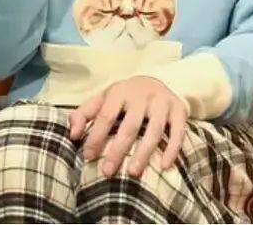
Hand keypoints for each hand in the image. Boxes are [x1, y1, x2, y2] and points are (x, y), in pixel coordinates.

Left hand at [68, 76, 187, 178]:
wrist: (156, 80)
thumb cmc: (123, 97)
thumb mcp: (103, 99)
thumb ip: (84, 114)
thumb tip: (72, 134)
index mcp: (119, 91)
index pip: (105, 116)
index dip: (96, 137)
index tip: (88, 157)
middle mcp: (142, 95)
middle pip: (129, 126)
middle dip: (118, 150)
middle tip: (107, 172)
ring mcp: (162, 102)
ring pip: (154, 130)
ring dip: (144, 153)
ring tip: (133, 173)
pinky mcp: (179, 110)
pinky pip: (178, 132)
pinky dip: (172, 149)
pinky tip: (164, 166)